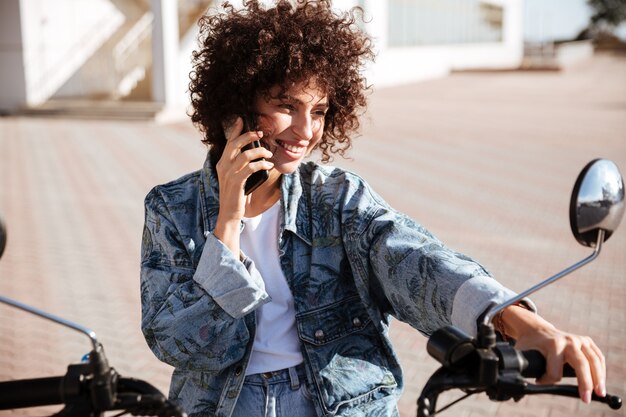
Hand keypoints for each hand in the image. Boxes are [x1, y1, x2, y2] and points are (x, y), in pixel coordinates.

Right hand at [213, 117, 272, 254]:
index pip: (228, 142)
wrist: (229, 213)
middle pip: (235, 144)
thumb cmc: (236, 195)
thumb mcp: (235, 177)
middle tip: (260, 133)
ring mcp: (229, 173)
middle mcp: (223, 166)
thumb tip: (254, 153)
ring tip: (269, 154)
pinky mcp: (236, 181)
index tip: (242, 119)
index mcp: (221, 163)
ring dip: (260, 152)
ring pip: (245, 155)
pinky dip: (262, 164)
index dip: (235, 130)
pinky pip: (250, 167)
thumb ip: (240, 166)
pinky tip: (269, 164)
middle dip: (248, 136)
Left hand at [501, 306, 605, 403]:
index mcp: (551, 344)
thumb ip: (520, 369)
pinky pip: (597, 356)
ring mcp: (578, 339)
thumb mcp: (521, 353)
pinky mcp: (585, 340)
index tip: (540, 381)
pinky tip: (600, 380)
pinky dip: (601, 369)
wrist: (536, 329)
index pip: (555, 371)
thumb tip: (516, 390)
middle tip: (585, 399)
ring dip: (599, 378)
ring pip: (594, 360)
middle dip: (585, 383)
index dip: (548, 380)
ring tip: (599, 392)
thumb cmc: (529, 344)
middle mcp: (567, 340)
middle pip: (581, 364)